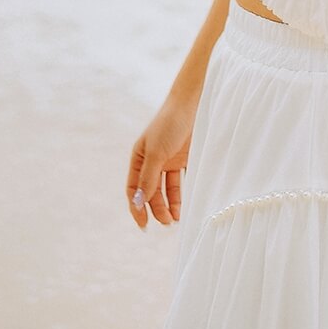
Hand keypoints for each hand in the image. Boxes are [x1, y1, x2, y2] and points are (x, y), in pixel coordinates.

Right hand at [126, 92, 195, 227]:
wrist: (194, 103)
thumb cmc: (170, 123)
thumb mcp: (156, 152)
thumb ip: (148, 178)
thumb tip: (137, 203)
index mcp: (139, 158)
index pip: (134, 189)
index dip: (136, 207)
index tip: (144, 225)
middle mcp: (151, 161)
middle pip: (150, 192)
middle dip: (156, 209)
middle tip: (166, 223)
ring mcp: (168, 160)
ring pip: (165, 190)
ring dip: (168, 206)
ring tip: (175, 220)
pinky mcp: (183, 159)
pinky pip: (179, 183)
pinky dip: (180, 196)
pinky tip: (184, 208)